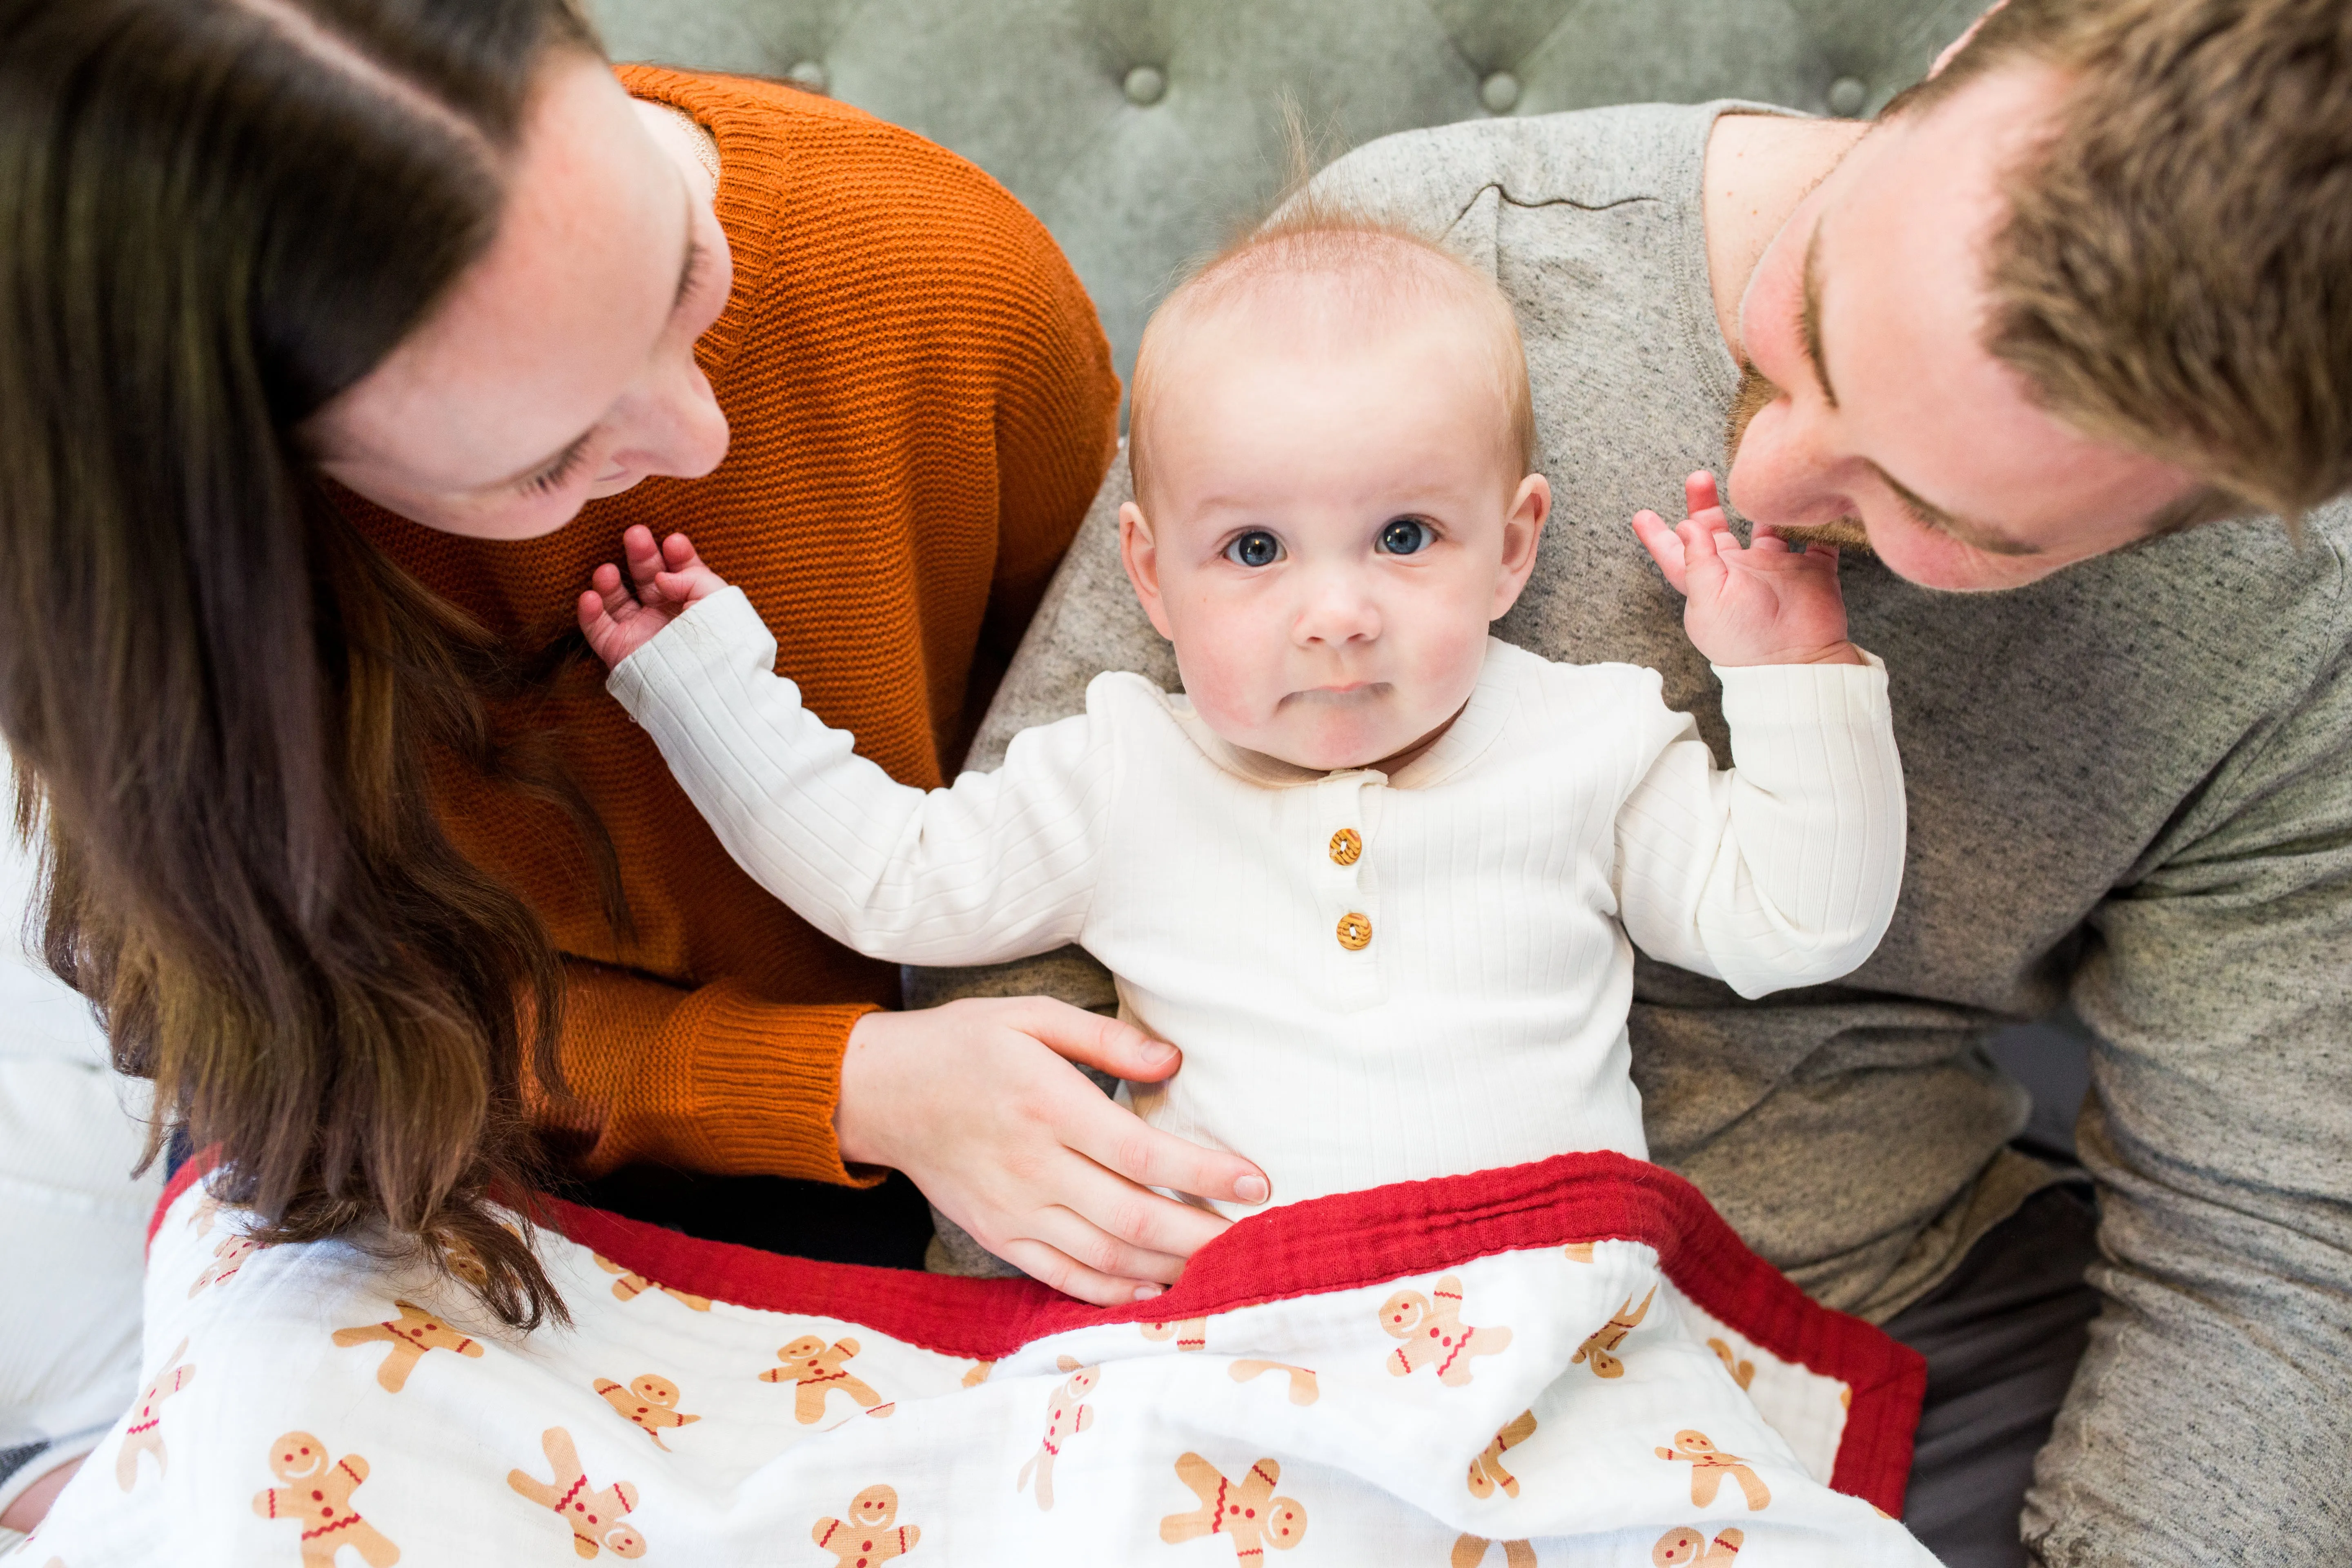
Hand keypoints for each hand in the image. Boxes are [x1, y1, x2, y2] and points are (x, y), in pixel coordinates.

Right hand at [577, 525, 729, 668]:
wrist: (708, 685)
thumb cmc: (719, 640)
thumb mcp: (716, 599)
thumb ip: (692, 577)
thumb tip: (662, 576)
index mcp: (692, 601)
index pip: (681, 571)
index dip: (676, 554)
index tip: (673, 542)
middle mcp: (665, 613)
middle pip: (647, 577)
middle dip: (641, 555)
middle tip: (636, 535)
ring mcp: (641, 631)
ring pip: (617, 599)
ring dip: (609, 582)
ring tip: (607, 570)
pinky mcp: (620, 650)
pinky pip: (598, 630)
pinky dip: (590, 613)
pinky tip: (590, 596)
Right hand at [834, 998, 1270, 1306]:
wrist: (880, 1092)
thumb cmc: (963, 1045)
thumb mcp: (1029, 1016)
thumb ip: (1105, 1038)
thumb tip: (1173, 1062)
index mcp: (1048, 1106)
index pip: (1142, 1151)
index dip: (1204, 1172)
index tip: (1256, 1183)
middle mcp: (1033, 1166)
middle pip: (1133, 1215)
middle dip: (1202, 1235)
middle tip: (1256, 1243)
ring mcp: (1013, 1209)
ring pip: (1103, 1255)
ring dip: (1166, 1267)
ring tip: (1219, 1269)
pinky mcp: (997, 1234)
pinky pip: (1060, 1275)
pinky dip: (1109, 1289)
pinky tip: (1150, 1287)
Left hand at [1631, 472, 1862, 667]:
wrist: (1796, 661)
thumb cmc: (1744, 638)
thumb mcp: (1709, 600)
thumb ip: (1696, 561)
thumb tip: (1685, 524)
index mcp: (1709, 581)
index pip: (1677, 553)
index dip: (1658, 535)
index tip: (1641, 514)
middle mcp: (1740, 572)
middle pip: (1717, 530)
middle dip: (1705, 504)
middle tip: (1698, 476)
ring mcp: (1777, 569)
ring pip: (1768, 528)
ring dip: (1762, 507)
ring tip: (1755, 480)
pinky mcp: (1812, 570)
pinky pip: (1816, 539)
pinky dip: (1816, 522)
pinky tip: (1809, 499)